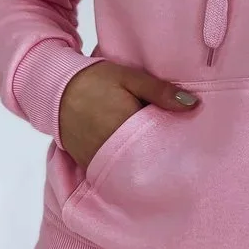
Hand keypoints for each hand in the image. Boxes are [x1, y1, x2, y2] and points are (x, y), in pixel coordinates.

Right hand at [59, 61, 200, 169]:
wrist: (55, 89)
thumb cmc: (96, 80)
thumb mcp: (130, 78)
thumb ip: (160, 92)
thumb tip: (194, 105)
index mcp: (125, 126)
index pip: (161, 144)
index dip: (176, 144)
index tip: (190, 140)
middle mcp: (111, 149)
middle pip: (148, 161)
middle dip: (164, 156)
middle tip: (179, 150)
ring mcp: (98, 160)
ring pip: (131, 169)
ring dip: (146, 163)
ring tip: (160, 154)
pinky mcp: (89, 164)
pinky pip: (114, 171)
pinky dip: (127, 166)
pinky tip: (138, 158)